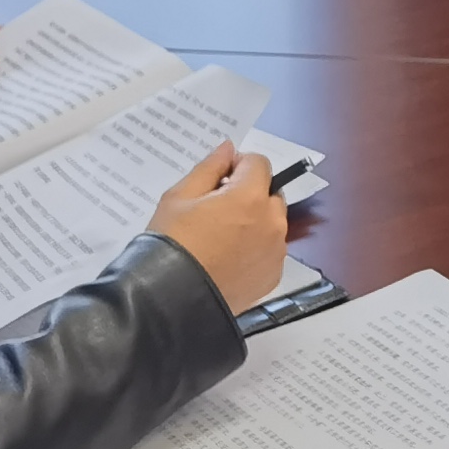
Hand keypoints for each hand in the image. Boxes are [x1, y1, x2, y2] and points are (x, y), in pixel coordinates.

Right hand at [148, 142, 288, 310]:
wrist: (172, 300)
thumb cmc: (172, 245)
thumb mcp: (179, 197)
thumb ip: (209, 167)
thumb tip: (228, 148)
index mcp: (250, 197)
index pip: (259, 162)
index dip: (237, 166)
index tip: (218, 181)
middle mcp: (272, 222)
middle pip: (269, 192)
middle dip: (248, 194)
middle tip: (216, 210)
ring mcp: (276, 252)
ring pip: (271, 222)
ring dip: (254, 221)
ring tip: (220, 238)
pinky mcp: (273, 275)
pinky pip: (269, 250)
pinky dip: (255, 248)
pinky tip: (228, 258)